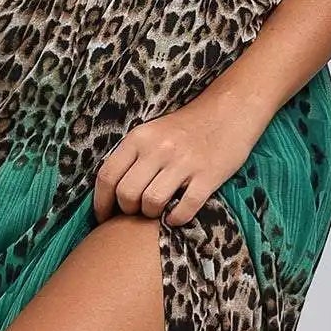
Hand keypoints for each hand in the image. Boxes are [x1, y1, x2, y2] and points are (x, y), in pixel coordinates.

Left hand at [92, 86, 267, 226]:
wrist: (229, 111)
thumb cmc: (185, 128)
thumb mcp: (151, 132)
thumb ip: (131, 157)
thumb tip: (110, 192)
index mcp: (139, 138)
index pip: (107, 176)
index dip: (101, 203)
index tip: (104, 217)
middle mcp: (158, 149)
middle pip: (127, 194)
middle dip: (128, 211)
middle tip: (136, 212)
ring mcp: (184, 162)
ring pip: (152, 202)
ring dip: (151, 215)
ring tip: (158, 211)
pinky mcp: (208, 175)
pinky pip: (184, 208)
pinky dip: (177, 218)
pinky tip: (176, 215)